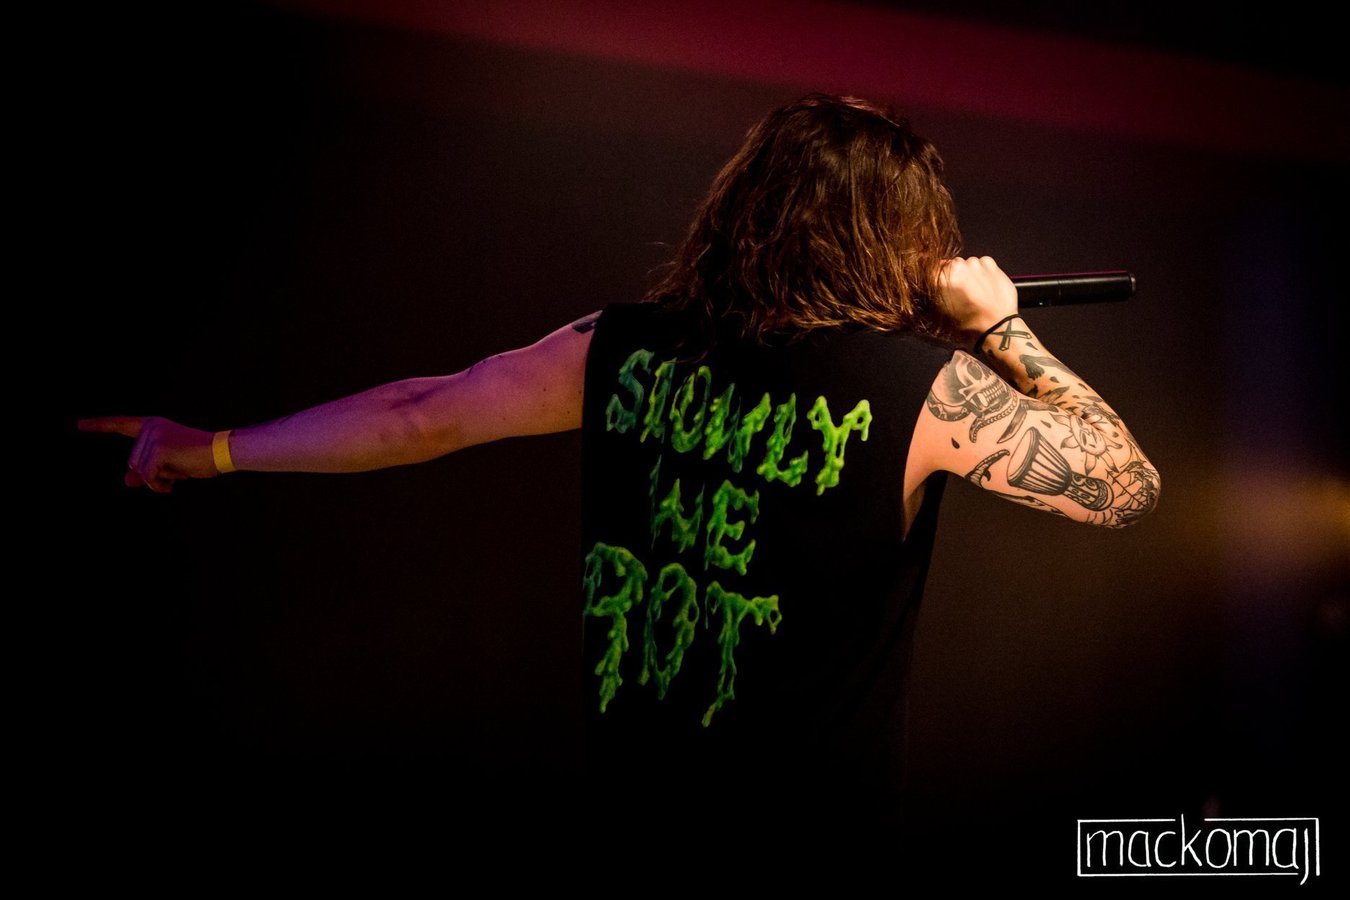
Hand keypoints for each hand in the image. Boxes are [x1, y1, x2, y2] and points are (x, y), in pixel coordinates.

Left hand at [77, 416, 216, 492]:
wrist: (221, 452)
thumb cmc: (198, 458)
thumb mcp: (168, 465)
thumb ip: (146, 471)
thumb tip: (127, 480)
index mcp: (153, 425)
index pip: (121, 424)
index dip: (100, 425)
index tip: (79, 424)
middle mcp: (151, 427)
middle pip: (132, 461)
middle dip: (151, 473)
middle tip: (175, 470)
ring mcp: (154, 437)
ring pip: (139, 470)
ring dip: (156, 479)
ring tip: (177, 473)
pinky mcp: (159, 449)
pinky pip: (148, 476)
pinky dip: (158, 484)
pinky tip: (173, 482)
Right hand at [936, 256, 1018, 344]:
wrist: (997, 327)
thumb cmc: (969, 325)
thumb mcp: (942, 313)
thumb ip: (935, 293)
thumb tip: (933, 282)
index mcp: (941, 279)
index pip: (932, 268)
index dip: (936, 277)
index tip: (940, 284)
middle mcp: (957, 267)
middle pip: (950, 265)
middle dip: (953, 276)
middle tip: (960, 292)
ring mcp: (975, 265)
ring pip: (968, 263)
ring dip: (969, 273)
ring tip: (975, 290)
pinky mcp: (991, 266)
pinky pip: (983, 262)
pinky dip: (983, 271)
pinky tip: (985, 285)